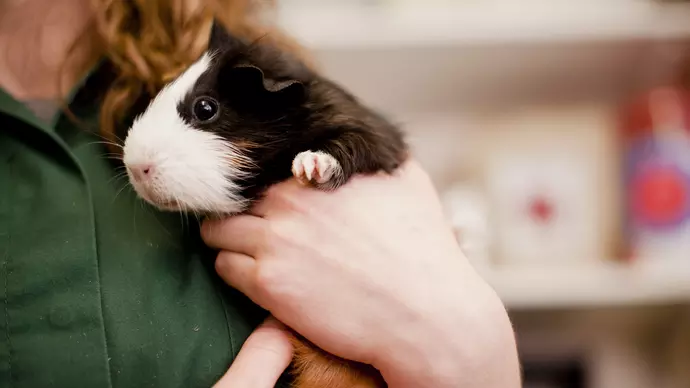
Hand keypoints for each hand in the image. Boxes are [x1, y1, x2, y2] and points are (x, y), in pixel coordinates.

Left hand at [202, 160, 519, 387]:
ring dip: (230, 239)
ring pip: (217, 231)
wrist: (424, 311)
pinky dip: (236, 270)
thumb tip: (359, 139)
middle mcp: (289, 201)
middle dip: (241, 209)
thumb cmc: (421, 248)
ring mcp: (274, 242)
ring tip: (252, 251)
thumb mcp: (407, 181)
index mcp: (317, 171)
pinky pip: (225, 267)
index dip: (261, 184)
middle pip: (232, 196)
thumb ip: (371, 154)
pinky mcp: (268, 284)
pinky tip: (261, 276)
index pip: (260, 167)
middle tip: (255, 226)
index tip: (267, 199)